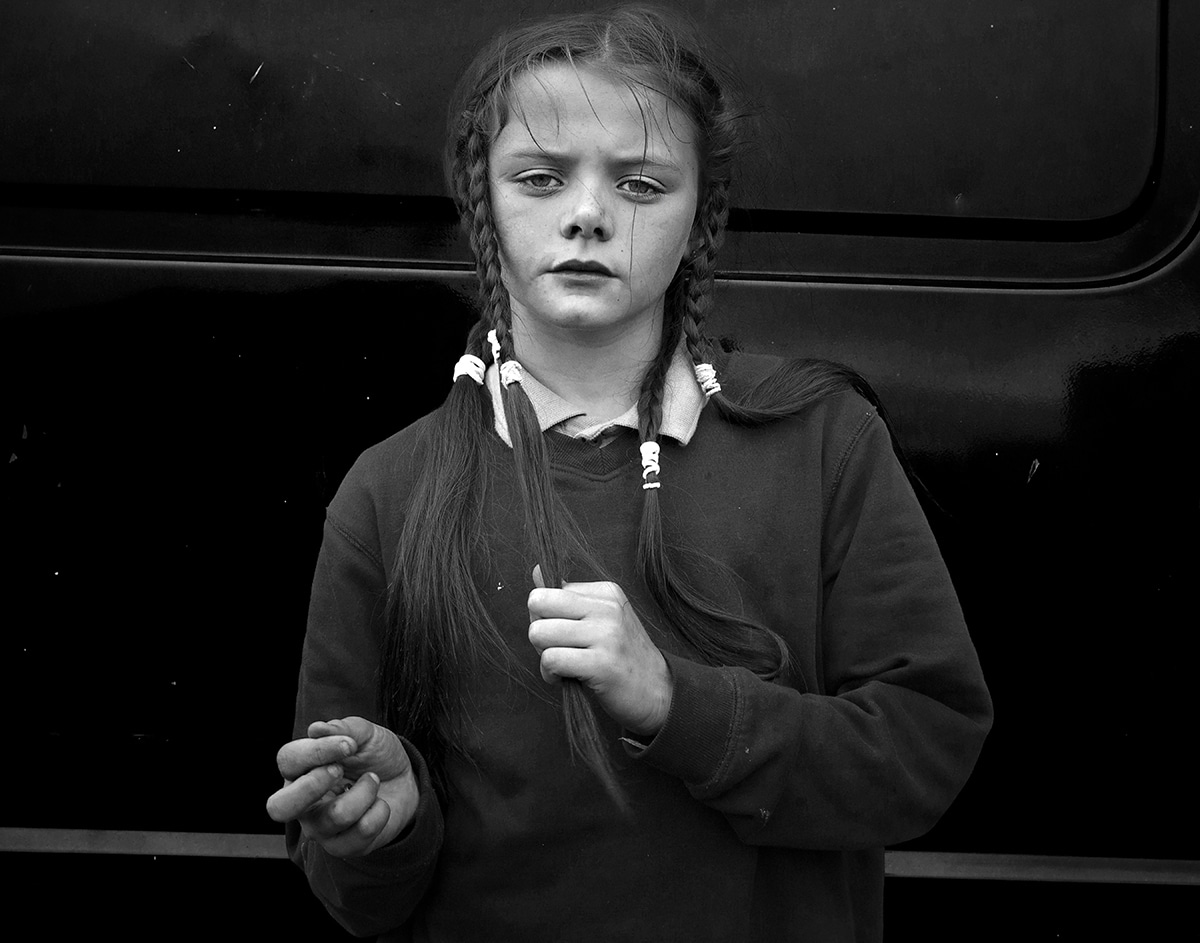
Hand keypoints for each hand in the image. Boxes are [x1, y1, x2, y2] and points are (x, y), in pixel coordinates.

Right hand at [266, 716, 417, 856]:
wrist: (405, 781)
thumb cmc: (375, 756)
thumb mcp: (366, 734)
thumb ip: (345, 728)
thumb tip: (316, 729)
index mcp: (300, 770)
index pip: (288, 760)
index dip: (317, 750)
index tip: (349, 744)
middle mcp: (303, 803)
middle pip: (279, 807)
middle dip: (311, 786)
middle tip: (339, 770)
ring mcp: (321, 828)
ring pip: (335, 816)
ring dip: (365, 792)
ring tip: (373, 780)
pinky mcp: (344, 846)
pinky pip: (361, 832)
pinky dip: (380, 811)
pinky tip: (380, 804)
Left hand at [527, 565, 672, 735]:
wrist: (658, 692)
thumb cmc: (622, 657)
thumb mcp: (602, 619)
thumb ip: (568, 599)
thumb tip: (537, 571)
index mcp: (606, 593)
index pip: (548, 591)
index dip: (546, 617)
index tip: (565, 636)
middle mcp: (607, 608)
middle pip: (538, 604)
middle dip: (538, 631)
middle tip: (558, 649)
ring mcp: (606, 635)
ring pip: (539, 632)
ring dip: (543, 655)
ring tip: (564, 665)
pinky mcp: (602, 664)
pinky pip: (551, 659)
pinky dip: (549, 674)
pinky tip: (565, 679)